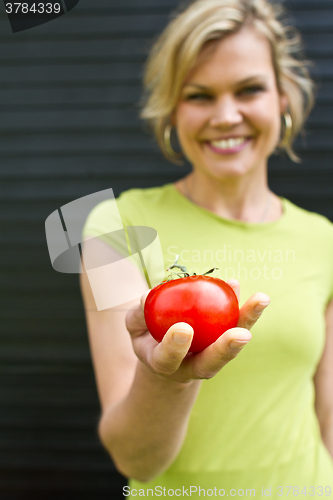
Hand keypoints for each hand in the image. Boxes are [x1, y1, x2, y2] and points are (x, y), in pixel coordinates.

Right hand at [125, 279, 269, 383]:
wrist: (165, 354)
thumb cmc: (147, 337)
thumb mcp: (135, 328)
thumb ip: (138, 315)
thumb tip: (147, 297)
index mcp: (165, 365)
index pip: (169, 360)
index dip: (175, 347)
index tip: (183, 329)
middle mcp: (192, 367)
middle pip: (211, 362)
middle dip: (227, 349)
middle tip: (241, 334)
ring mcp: (211, 357)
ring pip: (231, 345)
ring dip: (247, 322)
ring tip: (261, 299)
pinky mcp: (223, 342)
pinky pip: (235, 325)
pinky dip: (241, 308)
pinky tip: (238, 285)